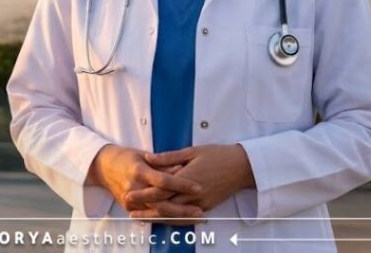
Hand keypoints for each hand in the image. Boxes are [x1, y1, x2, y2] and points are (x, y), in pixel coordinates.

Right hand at [88, 144, 204, 224]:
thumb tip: (182, 168)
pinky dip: (165, 218)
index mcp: (139, 171)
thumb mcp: (143, 154)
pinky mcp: (128, 207)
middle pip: (162, 203)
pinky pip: (149, 215)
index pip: (164, 181)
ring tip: (194, 217)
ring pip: (157, 212)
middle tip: (200, 211)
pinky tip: (179, 219)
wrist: (102, 166)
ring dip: (177, 216)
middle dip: (183, 209)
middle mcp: (134, 188)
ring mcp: (130, 200)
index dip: (182, 185)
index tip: (198, 187)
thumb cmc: (125, 157)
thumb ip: (162, 163)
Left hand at [127, 144, 253, 217]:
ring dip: (156, 217)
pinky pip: (185, 217)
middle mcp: (192, 195)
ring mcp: (199, 204)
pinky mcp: (205, 208)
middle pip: (164, 206)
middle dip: (145, 208)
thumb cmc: (218, 155)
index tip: (129, 195)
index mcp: (187, 178)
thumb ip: (169, 157)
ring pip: (173, 215)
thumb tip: (149, 157)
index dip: (143, 194)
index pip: (160, 190)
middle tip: (129, 208)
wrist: (242, 167)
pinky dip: (171, 219)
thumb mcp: (192, 151)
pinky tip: (162, 219)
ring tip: (140, 217)